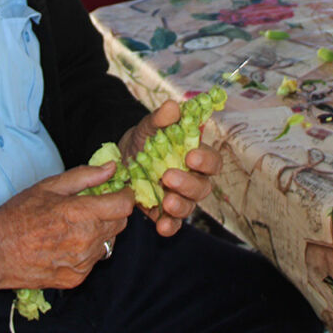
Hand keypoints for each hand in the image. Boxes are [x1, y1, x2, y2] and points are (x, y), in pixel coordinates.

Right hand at [0, 163, 133, 290]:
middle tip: (94, 206)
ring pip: (108, 243)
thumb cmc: (19, 215)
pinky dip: (87, 251)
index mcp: (81, 214)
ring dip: (100, 232)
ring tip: (76, 226)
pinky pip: (94, 260)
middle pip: (120, 224)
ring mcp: (83, 262)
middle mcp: (86, 240)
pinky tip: (67, 244)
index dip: (125, 196)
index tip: (119, 191)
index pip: (123, 206)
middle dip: (113, 212)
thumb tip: (111, 167)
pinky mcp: (76, 278)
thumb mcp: (49, 186)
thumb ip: (84, 176)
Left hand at [119, 101, 222, 236]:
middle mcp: (192, 179)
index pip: (212, 161)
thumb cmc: (144, 139)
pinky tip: (161, 227)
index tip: (190, 156)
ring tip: (165, 202)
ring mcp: (179, 197)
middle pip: (203, 187)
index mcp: (195, 156)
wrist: (120, 159)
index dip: (205, 160)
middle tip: (168, 177)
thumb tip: (173, 106)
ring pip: (190, 206)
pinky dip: (169, 227)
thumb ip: (160, 118)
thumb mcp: (149, 126)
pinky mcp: (164, 213)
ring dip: (180, 206)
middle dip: (188, 184)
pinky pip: (173, 223)